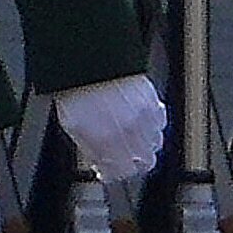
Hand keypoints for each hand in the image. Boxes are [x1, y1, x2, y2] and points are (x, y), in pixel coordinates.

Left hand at [55, 70, 170, 188]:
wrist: (89, 59)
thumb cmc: (78, 89)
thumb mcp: (72, 124)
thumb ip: (88, 146)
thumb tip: (96, 159)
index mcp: (108, 141)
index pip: (121, 172)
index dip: (114, 174)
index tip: (108, 171)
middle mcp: (130, 132)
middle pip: (146, 161)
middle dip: (134, 163)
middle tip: (124, 159)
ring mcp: (144, 116)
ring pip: (156, 142)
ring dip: (146, 145)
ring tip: (134, 141)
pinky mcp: (152, 100)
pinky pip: (161, 121)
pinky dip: (154, 125)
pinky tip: (143, 121)